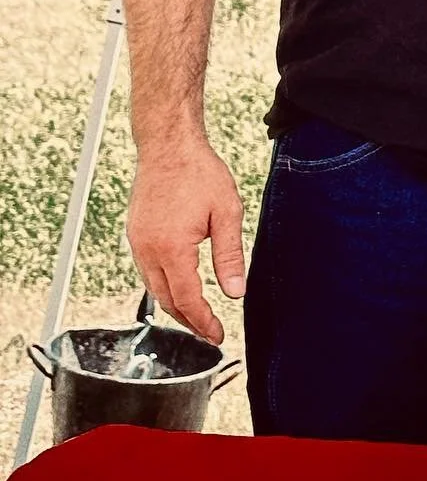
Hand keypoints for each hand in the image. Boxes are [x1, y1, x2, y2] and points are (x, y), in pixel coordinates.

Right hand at [126, 139, 245, 344]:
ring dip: (175, 306)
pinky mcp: (135, 235)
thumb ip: (230, 255)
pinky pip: (148, 272)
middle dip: (189, 321)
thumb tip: (236, 292)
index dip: (203, 322)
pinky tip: (180, 287)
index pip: (187, 299)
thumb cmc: (199, 173)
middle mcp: (148, 250)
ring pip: (154, 289)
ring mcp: (138, 243)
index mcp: (172, 248)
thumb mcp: (227, 213)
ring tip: (198, 317)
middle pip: (166, 301)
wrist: (169, 146)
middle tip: (210, 332)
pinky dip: (164, 286)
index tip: (218, 335)